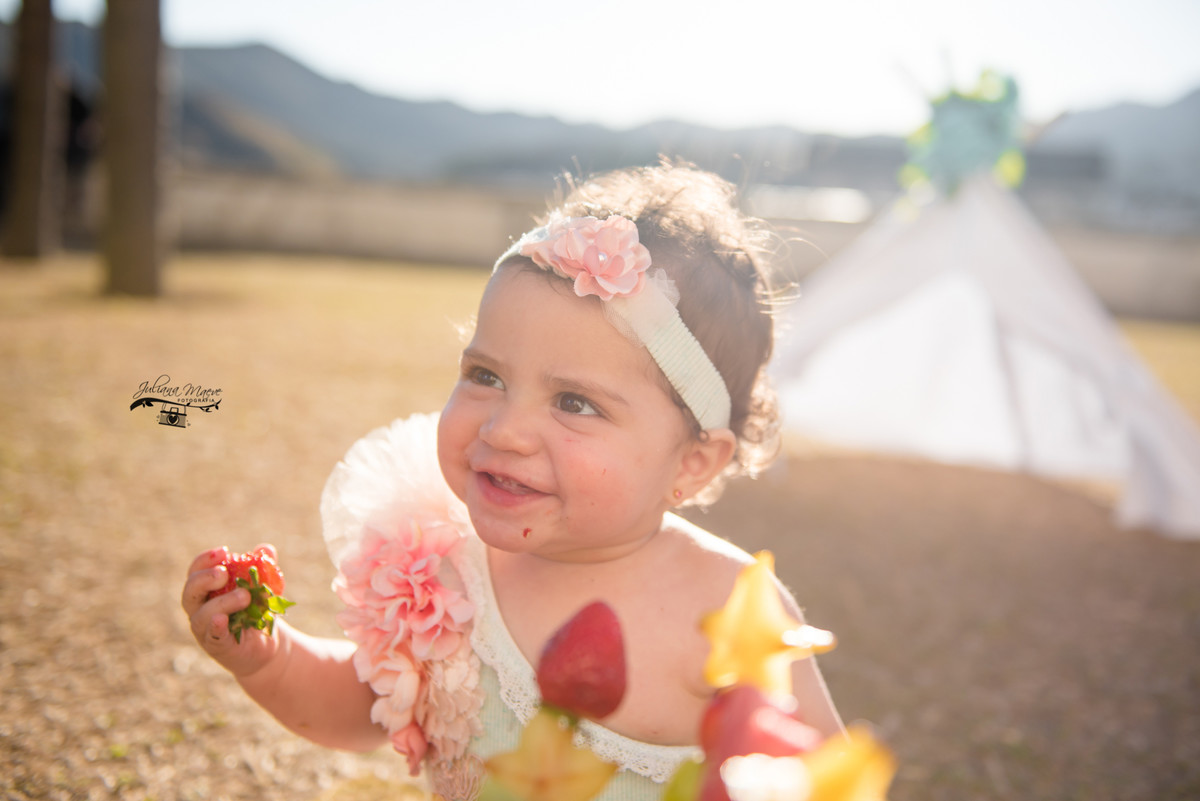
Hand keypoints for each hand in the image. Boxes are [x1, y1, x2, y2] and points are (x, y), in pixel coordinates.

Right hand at [181, 545, 282, 676]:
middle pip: (191, 591)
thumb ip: (264, 567)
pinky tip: (222, 619)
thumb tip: (265, 549)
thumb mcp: (264, 585)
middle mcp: (199, 608)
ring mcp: (205, 628)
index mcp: (206, 590)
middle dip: (204, 579)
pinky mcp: (216, 645)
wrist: (266, 643)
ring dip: (223, 602)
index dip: (205, 560)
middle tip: (224, 573)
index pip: (196, 571)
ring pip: (202, 614)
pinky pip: (212, 635)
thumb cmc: (258, 610)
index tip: (224, 551)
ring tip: (244, 596)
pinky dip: (216, 627)